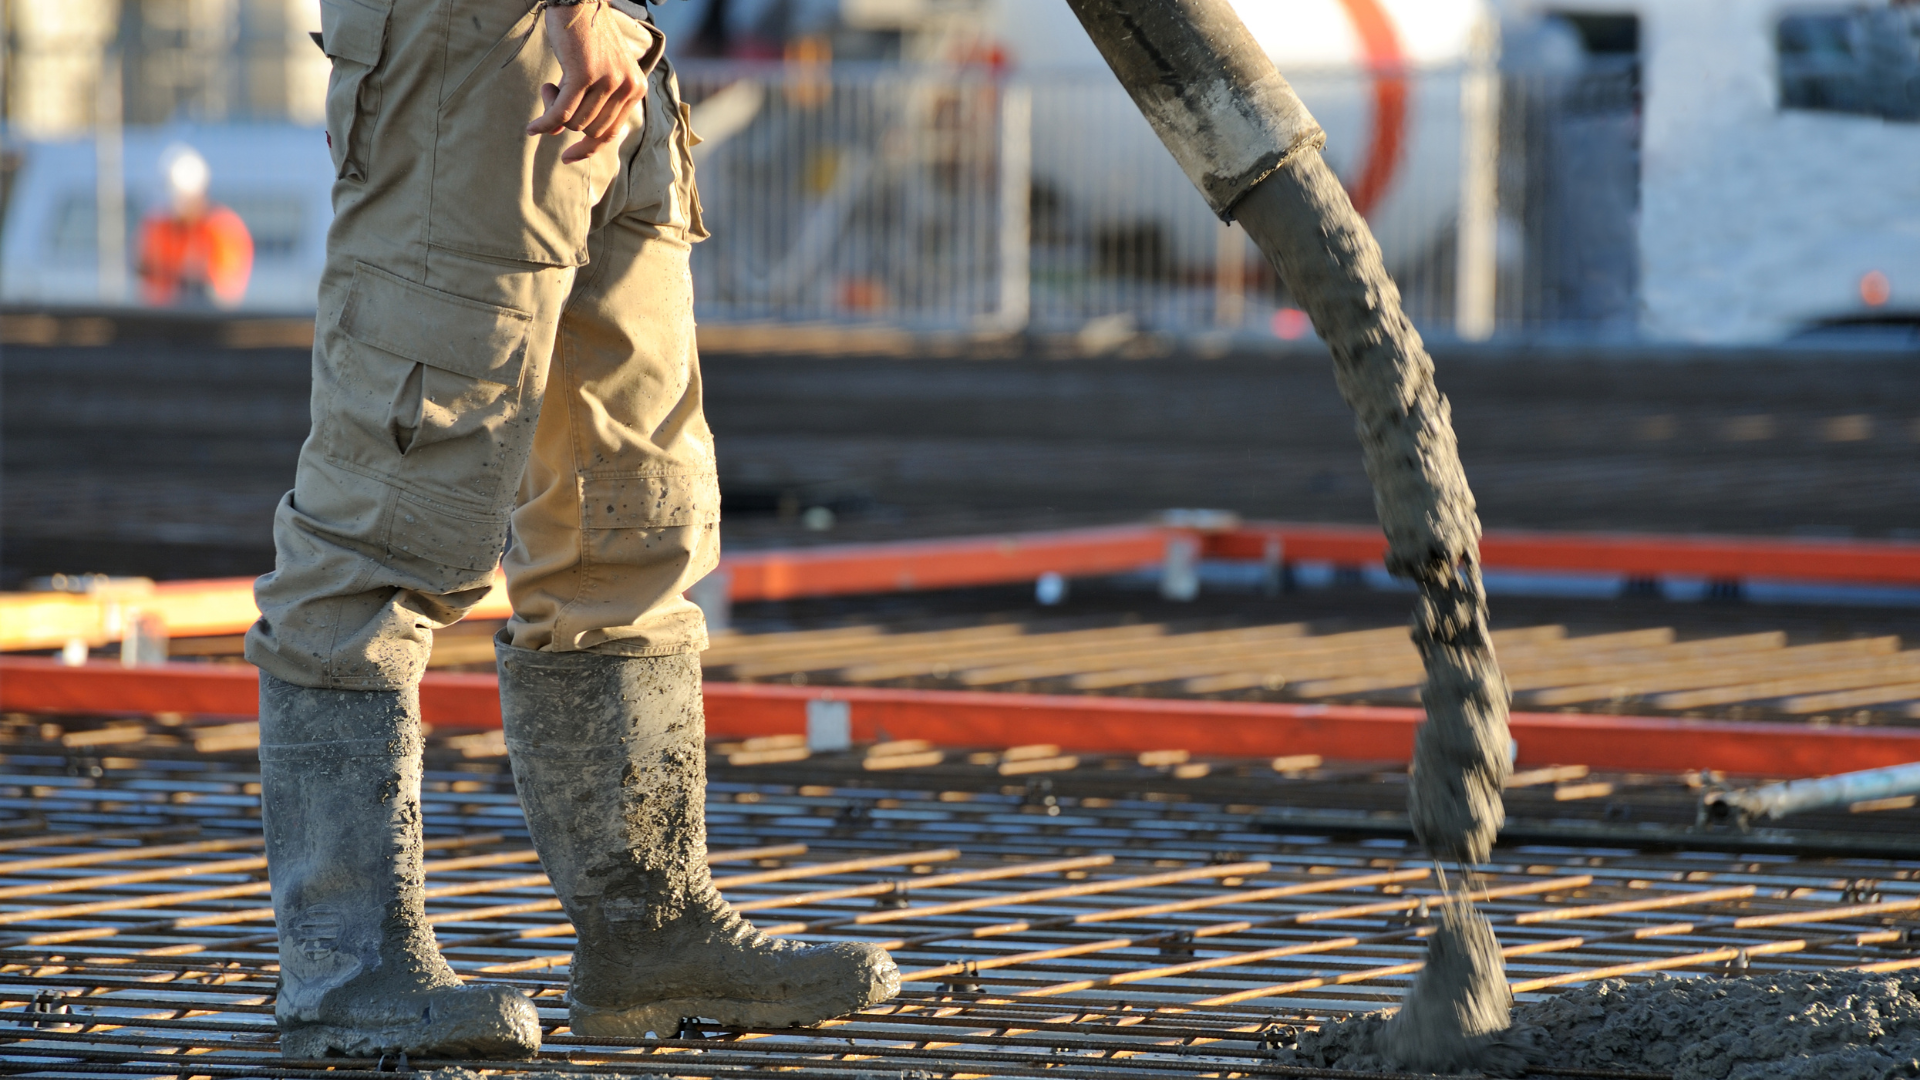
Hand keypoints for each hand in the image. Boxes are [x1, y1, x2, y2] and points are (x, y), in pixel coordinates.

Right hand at [527, 2, 647, 163]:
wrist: (578, 2)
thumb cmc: (585, 38)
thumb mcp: (592, 73)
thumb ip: (585, 104)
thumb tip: (558, 132)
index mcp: (635, 89)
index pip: (611, 134)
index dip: (589, 150)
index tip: (569, 157)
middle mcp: (626, 86)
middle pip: (591, 130)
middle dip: (567, 121)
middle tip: (553, 94)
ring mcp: (607, 81)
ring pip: (575, 122)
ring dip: (554, 110)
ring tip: (550, 84)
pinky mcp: (584, 74)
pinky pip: (561, 112)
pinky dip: (544, 122)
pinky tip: (532, 127)